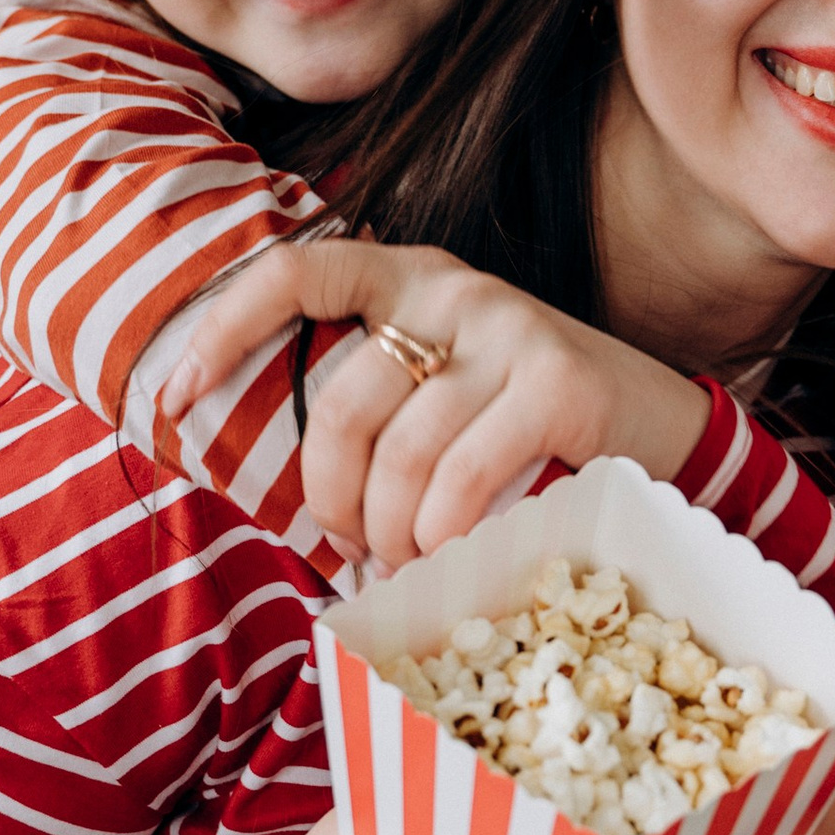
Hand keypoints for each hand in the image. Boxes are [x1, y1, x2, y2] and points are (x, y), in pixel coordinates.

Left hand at [165, 238, 711, 565]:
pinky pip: (464, 475)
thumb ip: (375, 411)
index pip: (297, 272)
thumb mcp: (441, 394)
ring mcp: (509, 329)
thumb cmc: (525, 431)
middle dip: (333, 499)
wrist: (662, 431)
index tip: (173, 394)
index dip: (226, 326)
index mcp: (407, 280)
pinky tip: (450, 552)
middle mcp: (452, 290)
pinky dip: (444, 531)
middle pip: (343, 405)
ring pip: (403, 454)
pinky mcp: (559, 381)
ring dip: (393, 533)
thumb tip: (288, 496)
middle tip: (355, 547)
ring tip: (409, 562)